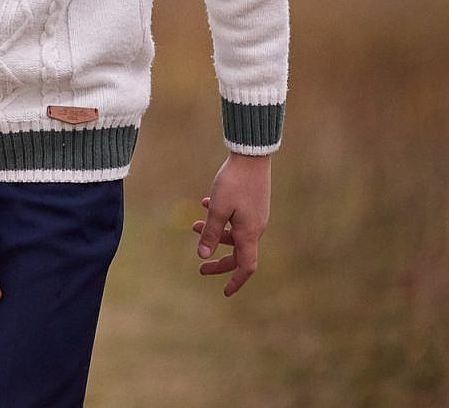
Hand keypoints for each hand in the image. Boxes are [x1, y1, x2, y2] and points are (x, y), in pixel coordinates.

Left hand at [192, 152, 271, 296]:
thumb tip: (203, 255)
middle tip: (200, 266)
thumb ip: (210, 233)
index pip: (246, 266)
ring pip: (234, 234)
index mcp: (249, 233)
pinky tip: (204, 203)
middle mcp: (255, 228)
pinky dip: (221, 218)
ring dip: (215, 234)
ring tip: (193, 225)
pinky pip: (236, 219)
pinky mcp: (252, 205)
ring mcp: (255, 216)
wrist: (251, 156)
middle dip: (219, 260)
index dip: (236, 281)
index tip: (225, 292)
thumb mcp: (217, 209)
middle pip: (238, 254)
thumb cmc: (234, 183)